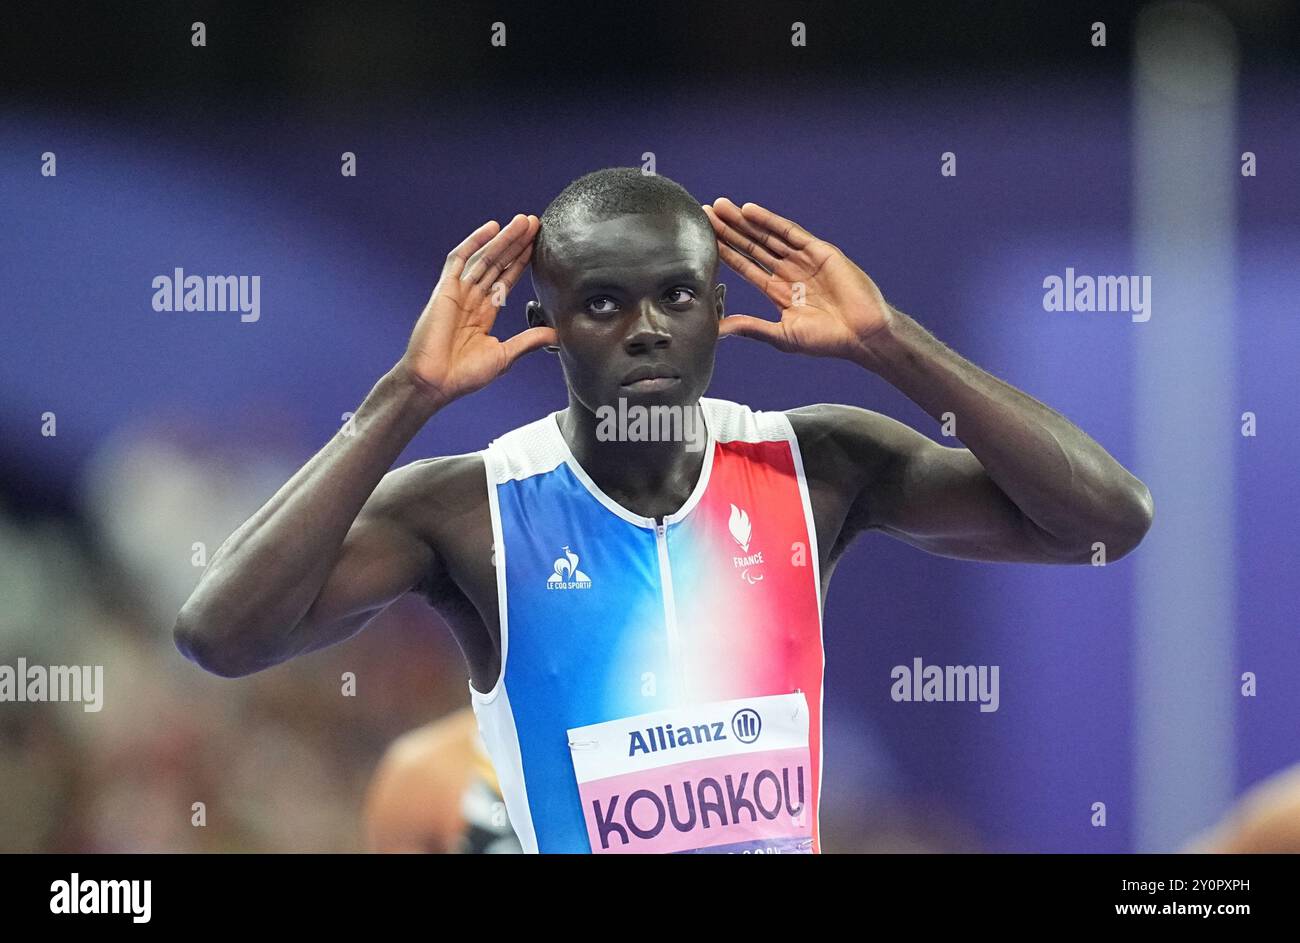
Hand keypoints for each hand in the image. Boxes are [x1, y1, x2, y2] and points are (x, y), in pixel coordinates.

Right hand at [397, 214, 553, 403]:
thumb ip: (528, 341)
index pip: (506, 280)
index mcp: (483, 314)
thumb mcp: (504, 356)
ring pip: (484, 257)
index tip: (537, 246)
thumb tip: (555, 334)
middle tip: (534, 224)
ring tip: (522, 221)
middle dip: (516, 244)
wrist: (435, 383)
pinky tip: (492, 227)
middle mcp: (471, 299)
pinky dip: (474, 242)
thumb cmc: (463, 375)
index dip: (521, 262)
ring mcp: (458, 292)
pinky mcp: (445, 290)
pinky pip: (459, 259)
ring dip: (503, 238)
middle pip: (497, 264)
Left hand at [704, 198, 892, 359]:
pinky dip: (769, 220)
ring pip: (767, 236)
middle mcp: (789, 272)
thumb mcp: (782, 335)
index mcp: (779, 292)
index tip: (704, 239)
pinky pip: (790, 232)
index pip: (746, 266)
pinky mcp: (820, 252)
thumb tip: (719, 329)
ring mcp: (804, 260)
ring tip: (721, 206)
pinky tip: (749, 211)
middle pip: (752, 246)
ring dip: (744, 221)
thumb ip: (751, 328)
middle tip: (705, 213)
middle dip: (729, 230)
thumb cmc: (826, 340)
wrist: (862, 334)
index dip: (726, 251)